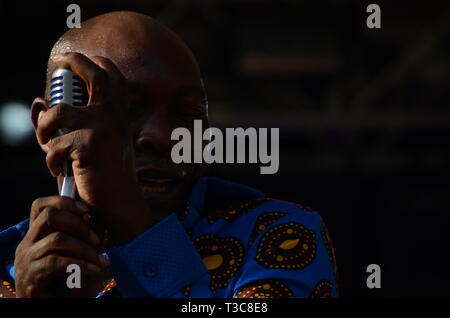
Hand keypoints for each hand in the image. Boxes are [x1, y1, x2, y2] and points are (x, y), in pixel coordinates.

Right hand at [14, 196, 108, 297]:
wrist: (43, 305)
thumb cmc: (62, 280)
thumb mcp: (70, 254)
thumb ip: (78, 238)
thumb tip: (99, 223)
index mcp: (35, 234)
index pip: (41, 205)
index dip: (65, 202)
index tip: (88, 211)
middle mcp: (27, 243)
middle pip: (49, 216)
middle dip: (79, 224)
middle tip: (98, 240)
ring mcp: (27, 259)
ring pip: (57, 239)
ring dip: (86, 249)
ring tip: (102, 261)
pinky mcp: (31, 276)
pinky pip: (56, 263)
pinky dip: (80, 265)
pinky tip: (95, 270)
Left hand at [31, 52, 153, 244]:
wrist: (119, 204)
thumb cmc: (103, 175)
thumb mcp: (89, 144)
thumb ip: (67, 124)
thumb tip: (38, 102)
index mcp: (118, 116)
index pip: (112, 77)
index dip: (94, 62)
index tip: (73, 61)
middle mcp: (114, 117)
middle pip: (96, 74)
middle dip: (75, 62)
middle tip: (60, 63)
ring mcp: (102, 129)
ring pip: (58, 112)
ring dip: (44, 128)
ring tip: (47, 142)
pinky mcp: (88, 147)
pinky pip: (54, 144)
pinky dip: (50, 159)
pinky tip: (58, 170)